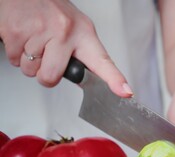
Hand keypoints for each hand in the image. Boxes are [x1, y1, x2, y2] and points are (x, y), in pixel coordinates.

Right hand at [0, 0, 131, 96]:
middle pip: (52, 78)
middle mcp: (65, 31)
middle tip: (45, 54)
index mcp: (84, 33)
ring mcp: (41, 31)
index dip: (115, 79)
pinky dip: (15, 53)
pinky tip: (22, 35)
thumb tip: (86, 80)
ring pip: (31, 71)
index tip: (126, 92)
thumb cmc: (49, 11)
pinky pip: (15, 60)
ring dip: (28, 61)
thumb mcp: (73, 28)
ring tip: (33, 39)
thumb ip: (81, 53)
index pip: (103, 61)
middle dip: (44, 73)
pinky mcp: (17, 31)